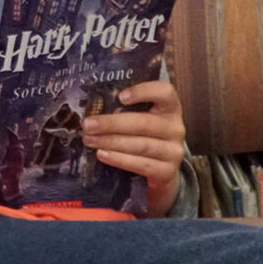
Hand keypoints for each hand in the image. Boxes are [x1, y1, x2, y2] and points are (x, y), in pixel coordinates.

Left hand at [82, 75, 186, 215]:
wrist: (161, 170)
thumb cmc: (144, 135)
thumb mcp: (141, 117)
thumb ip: (124, 109)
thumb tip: (92, 106)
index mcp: (170, 107)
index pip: (165, 92)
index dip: (144, 91)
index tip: (121, 96)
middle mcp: (175, 128)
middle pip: (143, 123)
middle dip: (111, 124)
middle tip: (87, 124)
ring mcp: (173, 151)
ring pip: (140, 145)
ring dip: (110, 142)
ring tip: (89, 139)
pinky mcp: (167, 171)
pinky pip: (141, 164)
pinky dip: (119, 159)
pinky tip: (102, 154)